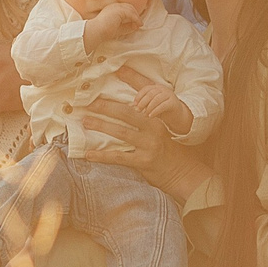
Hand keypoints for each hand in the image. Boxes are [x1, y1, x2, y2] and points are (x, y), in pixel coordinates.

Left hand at [79, 98, 212, 201]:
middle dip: (105, 107)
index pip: (134, 105)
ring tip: (85, 122)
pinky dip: (102, 156)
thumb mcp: (158, 131)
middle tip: (87, 104)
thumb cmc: (166, 149)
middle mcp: (152, 130)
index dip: (116, 100)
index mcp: (155, 119)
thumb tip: (121, 110)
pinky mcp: (143, 162)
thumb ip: (143, 121)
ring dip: (101, 126)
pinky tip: (89, 154)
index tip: (99, 94)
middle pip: (125, 114)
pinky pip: (118, 157)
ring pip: (121, 133)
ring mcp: (148, 146)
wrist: (182, 171)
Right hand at [82, 2, 140, 51]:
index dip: (132, 14)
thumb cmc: (103, 32)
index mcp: (111, 9)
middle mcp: (114, 6)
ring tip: (140, 24)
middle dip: (135, 14)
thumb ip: (127, 27)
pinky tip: (138, 24)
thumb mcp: (118, 29)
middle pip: (129, 7)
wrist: (96, 31)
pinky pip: (130, 13)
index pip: (124, 8)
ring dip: (136, 16)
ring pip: (130, 9)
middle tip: (140, 22)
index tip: (136, 21)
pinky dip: (135, 18)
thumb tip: (136, 26)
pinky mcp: (118, 10)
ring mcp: (116, 7)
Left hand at [132, 82, 193, 134]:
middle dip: (142, 102)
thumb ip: (144, 104)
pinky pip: (163, 106)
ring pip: (157, 99)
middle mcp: (164, 89)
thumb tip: (133, 106)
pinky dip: (155, 111)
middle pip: (151, 93)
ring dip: (148, 107)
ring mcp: (170, 95)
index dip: (139, 96)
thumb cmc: (162, 110)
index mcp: (157, 88)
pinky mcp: (174, 103)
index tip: (134, 104)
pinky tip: (151, 116)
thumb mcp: (151, 105)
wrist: (177, 116)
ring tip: (144, 115)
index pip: (146, 89)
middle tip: (137, 110)